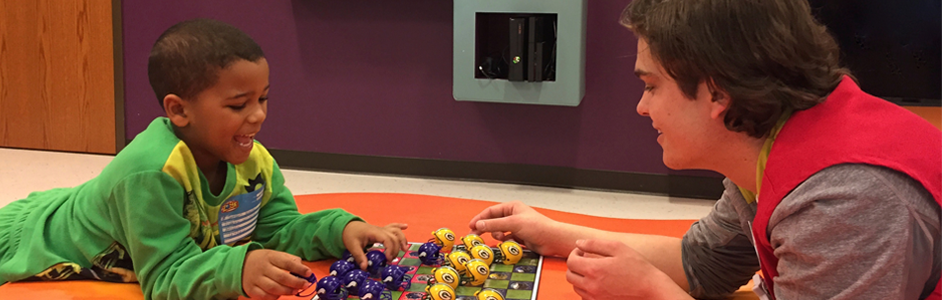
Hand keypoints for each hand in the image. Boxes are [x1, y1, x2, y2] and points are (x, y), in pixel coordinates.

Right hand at [242, 249, 312, 299]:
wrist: (239, 264)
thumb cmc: (263, 260)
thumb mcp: (275, 254)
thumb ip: (289, 259)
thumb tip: (302, 267)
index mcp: (270, 257)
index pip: (287, 263)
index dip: (299, 269)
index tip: (309, 273)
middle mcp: (262, 268)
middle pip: (281, 277)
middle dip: (296, 282)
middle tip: (305, 285)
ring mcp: (256, 279)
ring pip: (273, 288)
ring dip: (287, 291)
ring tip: (295, 291)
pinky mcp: (251, 289)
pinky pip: (264, 296)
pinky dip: (274, 297)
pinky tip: (280, 295)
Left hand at [342, 221, 408, 269]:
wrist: (347, 226)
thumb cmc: (350, 235)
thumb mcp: (353, 247)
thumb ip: (359, 257)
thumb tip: (365, 268)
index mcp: (374, 233)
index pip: (387, 239)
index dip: (390, 249)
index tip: (388, 259)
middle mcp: (380, 230)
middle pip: (394, 237)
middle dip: (396, 249)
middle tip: (391, 260)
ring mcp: (382, 229)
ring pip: (396, 231)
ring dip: (402, 239)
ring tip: (405, 249)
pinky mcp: (382, 230)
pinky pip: (393, 226)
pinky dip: (400, 226)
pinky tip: (406, 226)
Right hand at [467, 201, 561, 255]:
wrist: (552, 239)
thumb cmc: (538, 227)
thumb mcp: (513, 223)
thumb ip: (494, 224)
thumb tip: (479, 225)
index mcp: (512, 207)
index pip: (491, 211)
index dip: (480, 218)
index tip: (471, 226)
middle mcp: (513, 215)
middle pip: (494, 221)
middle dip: (486, 228)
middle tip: (476, 236)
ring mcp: (516, 227)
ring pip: (499, 231)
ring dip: (497, 236)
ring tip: (500, 238)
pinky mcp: (520, 237)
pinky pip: (506, 239)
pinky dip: (505, 242)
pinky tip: (507, 243)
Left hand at [566, 239, 687, 299]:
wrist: (651, 289)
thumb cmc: (638, 268)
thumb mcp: (618, 248)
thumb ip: (595, 243)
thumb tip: (579, 243)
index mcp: (594, 269)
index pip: (570, 262)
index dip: (574, 254)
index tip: (581, 251)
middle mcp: (592, 286)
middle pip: (570, 275)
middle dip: (575, 265)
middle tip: (585, 260)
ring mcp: (595, 298)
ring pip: (576, 287)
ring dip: (580, 277)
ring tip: (594, 271)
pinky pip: (585, 297)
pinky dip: (587, 289)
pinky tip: (598, 282)